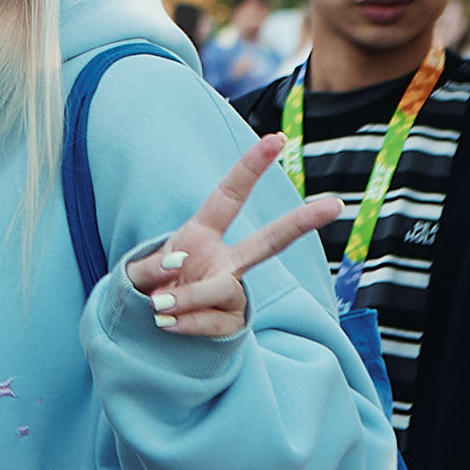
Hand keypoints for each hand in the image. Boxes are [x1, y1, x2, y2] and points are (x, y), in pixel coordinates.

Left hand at [125, 134, 342, 338]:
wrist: (144, 330)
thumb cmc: (142, 289)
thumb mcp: (134, 273)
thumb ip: (149, 268)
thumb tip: (179, 265)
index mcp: (202, 236)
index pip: (228, 197)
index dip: (250, 168)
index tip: (277, 139)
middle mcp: (225, 261)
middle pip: (269, 241)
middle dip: (301, 222)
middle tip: (335, 205)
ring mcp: (232, 292)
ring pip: (224, 288)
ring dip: (187, 298)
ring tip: (158, 305)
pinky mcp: (231, 323)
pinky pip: (215, 322)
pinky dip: (186, 324)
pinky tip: (165, 324)